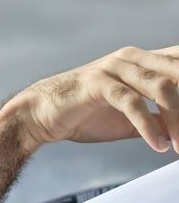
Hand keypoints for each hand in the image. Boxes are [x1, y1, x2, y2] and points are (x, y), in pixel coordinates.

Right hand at [0, 44, 178, 202]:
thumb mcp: (130, 120)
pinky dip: (149, 125)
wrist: (37, 117)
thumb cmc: (83, 116)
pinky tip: (159, 144)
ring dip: (177, 118)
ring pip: (161, 87)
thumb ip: (158, 119)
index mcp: (144, 61)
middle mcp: (133, 58)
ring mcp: (115, 68)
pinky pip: (132, 102)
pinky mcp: (98, 83)